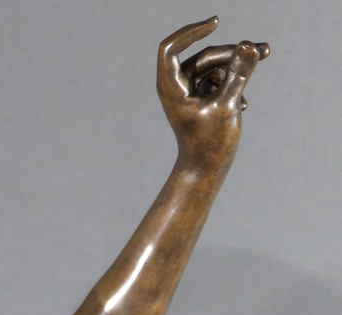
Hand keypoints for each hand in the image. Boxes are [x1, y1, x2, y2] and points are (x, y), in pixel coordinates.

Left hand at [157, 17, 268, 169]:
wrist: (206, 169)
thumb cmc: (210, 143)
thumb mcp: (228, 105)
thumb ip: (238, 75)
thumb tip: (248, 46)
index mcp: (171, 87)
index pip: (170, 49)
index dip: (190, 32)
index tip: (215, 24)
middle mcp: (177, 86)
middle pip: (204, 56)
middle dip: (234, 52)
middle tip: (264, 50)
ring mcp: (189, 91)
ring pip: (215, 66)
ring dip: (239, 64)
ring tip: (265, 57)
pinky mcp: (201, 97)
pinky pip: (219, 79)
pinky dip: (234, 82)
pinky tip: (244, 103)